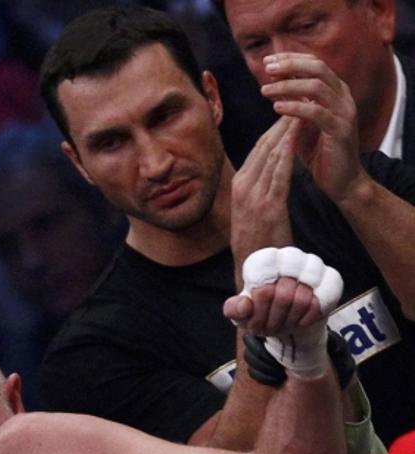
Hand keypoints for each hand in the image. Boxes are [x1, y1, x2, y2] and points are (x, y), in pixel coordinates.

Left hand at [225, 246, 342, 377]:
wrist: (287, 319)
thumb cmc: (261, 312)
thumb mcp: (241, 313)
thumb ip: (234, 308)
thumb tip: (245, 305)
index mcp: (265, 259)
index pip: (261, 276)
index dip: (258, 302)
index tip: (253, 313)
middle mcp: (290, 256)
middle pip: (282, 295)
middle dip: (272, 319)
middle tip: (268, 327)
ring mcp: (314, 266)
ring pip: (302, 301)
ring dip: (289, 322)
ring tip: (282, 325)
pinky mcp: (331, 280)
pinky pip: (321, 304)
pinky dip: (307, 320)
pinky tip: (299, 322)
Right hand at [231, 115, 297, 259]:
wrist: (254, 267)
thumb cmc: (256, 239)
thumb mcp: (250, 208)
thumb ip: (258, 187)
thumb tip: (268, 170)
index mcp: (238, 185)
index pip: (256, 150)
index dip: (272, 129)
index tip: (286, 111)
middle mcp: (242, 187)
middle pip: (262, 147)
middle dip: (279, 123)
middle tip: (295, 101)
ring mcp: (254, 196)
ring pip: (271, 155)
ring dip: (286, 132)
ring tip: (299, 111)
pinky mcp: (268, 205)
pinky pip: (279, 173)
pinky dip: (288, 152)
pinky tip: (296, 137)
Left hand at [259, 52, 363, 202]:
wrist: (341, 181)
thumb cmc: (318, 152)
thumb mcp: (302, 123)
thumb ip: (293, 103)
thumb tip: (272, 85)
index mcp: (335, 92)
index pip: (314, 64)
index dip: (292, 59)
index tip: (268, 60)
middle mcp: (343, 97)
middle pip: (318, 68)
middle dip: (290, 65)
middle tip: (267, 68)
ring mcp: (344, 112)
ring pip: (316, 87)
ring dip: (288, 86)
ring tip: (264, 90)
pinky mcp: (340, 130)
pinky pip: (316, 113)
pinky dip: (295, 107)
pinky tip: (276, 107)